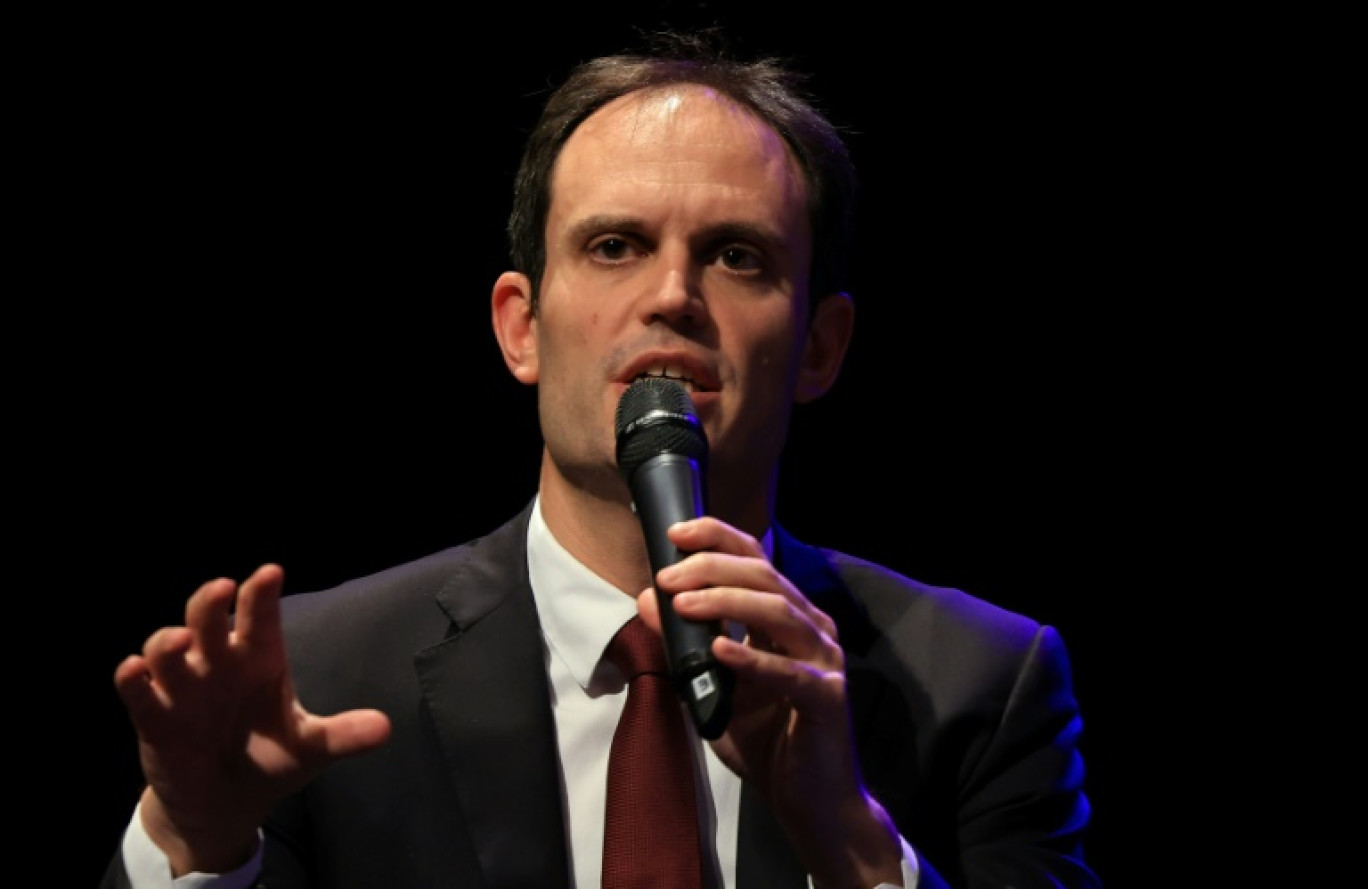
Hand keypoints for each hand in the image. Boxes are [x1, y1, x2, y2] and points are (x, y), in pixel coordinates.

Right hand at [113, 564, 390, 875]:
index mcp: (259, 660)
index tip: (271, 573)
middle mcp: (218, 664)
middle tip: (223, 588)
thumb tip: (385, 728)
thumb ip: (343, 735)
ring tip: (183, 639)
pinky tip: (134, 670)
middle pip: (208, 620)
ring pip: (167, 649)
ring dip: (168, 640)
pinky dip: (132, 679)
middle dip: (211, 602)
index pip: (260, 617)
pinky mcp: (154, 718)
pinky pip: (138, 693)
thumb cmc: (270, 760)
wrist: (227, 805)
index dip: (261, 594)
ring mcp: (183, 688)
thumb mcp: (310, 749)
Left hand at [637, 519, 902, 886]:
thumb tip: (645, 599)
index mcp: (788, 617)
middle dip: (711, 568)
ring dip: (726, 602)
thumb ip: (682, 644)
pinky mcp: (827, 698)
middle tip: (667, 576)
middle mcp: (811, 628)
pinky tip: (720, 651)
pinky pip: (789, 673)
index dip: (716, 539)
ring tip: (683, 604)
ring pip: (778, 611)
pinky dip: (752, 660)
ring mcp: (824, 661)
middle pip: (764, 576)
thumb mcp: (710, 686)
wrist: (810, 801)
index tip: (674, 533)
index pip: (754, 559)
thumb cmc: (766, 739)